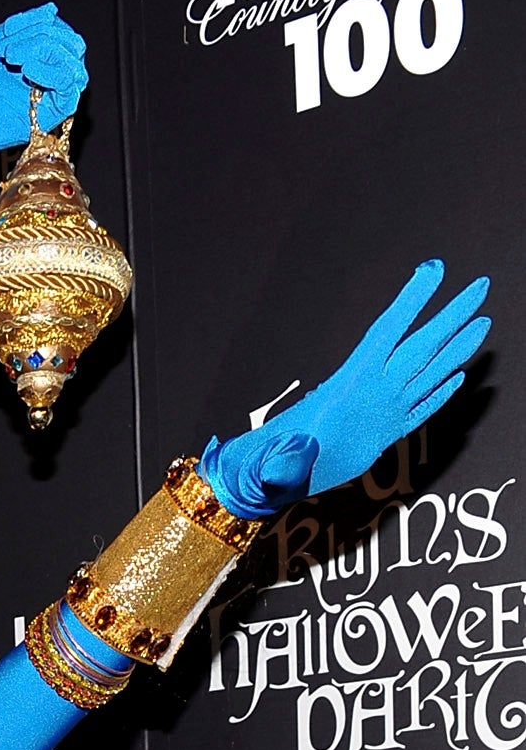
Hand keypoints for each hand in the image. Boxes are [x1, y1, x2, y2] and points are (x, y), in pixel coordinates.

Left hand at [0, 3, 86, 165]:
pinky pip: (70, 96)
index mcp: (26, 63)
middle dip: (47, 35)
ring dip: (48, 51)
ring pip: (75, 69)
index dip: (42, 22)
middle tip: (7, 48)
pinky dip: (57, 74)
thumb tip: (52, 9)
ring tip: (12, 59)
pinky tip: (28, 70)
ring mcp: (38, 102)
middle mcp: (37, 83)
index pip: (58, 35)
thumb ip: (20, 28)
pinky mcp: (37, 122)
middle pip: (73, 49)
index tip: (9, 27)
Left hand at [206, 261, 491, 515]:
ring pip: (428, 374)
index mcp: (346, 387)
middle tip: (481, 284)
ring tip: (483, 322)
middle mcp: (370, 392)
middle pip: (420, 346)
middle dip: (450, 316)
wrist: (268, 480)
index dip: (409, 302)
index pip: (385, 334)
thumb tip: (280, 465)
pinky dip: (441, 395)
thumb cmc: (266, 464)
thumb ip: (282, 462)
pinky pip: (420, 411)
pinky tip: (459, 378)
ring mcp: (380, 413)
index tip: (431, 269)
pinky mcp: (383, 436)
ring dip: (456, 350)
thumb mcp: (274, 462)